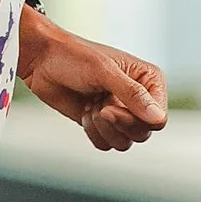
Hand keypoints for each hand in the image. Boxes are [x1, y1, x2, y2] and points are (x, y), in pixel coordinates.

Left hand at [21, 18, 167, 151]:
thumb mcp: (104, 71)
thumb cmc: (74, 56)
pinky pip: (106, 144)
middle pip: (142, 134)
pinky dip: (93, 132)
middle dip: (116, 124)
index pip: (158, 119)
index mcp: (149, 80)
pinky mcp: (103, 124)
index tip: (110, 106)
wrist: (42, 61)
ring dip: (103, 128)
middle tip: (99, 107)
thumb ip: (132, 95)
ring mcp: (121, 112)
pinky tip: (84, 111)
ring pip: (125, 143)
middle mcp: (139, 98)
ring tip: (91, 106)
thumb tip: (157, 118)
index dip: (135, 120)